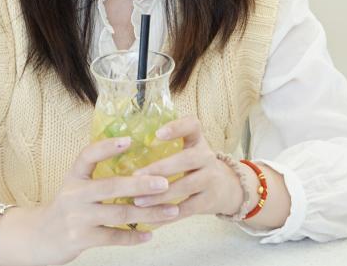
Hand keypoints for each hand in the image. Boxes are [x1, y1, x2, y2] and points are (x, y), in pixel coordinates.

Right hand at [12, 136, 180, 265]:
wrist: (40, 237)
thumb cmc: (67, 207)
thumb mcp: (75, 185)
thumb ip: (97, 175)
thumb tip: (138, 162)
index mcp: (74, 176)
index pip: (87, 156)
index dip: (107, 147)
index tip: (129, 140)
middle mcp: (74, 194)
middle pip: (110, 186)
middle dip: (140, 184)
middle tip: (165, 183)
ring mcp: (77, 218)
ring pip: (118, 214)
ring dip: (148, 213)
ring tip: (171, 210)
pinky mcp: (81, 239)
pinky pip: (113, 237)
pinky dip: (133, 237)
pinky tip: (149, 234)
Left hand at [130, 116, 245, 222]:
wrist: (227, 188)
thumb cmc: (195, 167)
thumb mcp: (188, 151)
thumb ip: (165, 149)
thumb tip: (120, 152)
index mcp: (197, 141)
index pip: (193, 125)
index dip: (177, 128)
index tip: (157, 134)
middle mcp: (207, 157)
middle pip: (187, 159)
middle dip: (160, 168)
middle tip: (135, 177)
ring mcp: (210, 179)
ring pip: (186, 185)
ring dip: (160, 195)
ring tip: (138, 201)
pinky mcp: (209, 201)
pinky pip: (187, 209)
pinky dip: (167, 216)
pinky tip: (150, 220)